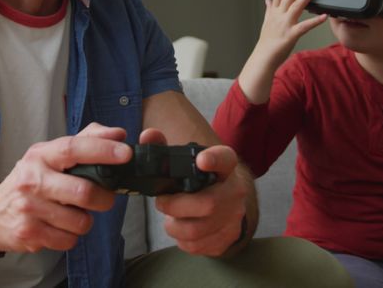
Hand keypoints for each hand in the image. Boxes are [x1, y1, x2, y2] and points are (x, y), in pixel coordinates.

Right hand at [0, 123, 131, 253]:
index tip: (126, 153)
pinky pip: (68, 240)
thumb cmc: (32, 180)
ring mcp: (29, 208)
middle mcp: (32, 180)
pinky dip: (71, 236)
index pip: (74, 148)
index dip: (103, 150)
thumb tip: (118, 133)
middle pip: (84, 192)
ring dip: (85, 220)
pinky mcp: (29, 234)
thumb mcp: (51, 155)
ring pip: (80, 222)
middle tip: (104, 198)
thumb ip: (86, 140)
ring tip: (74, 213)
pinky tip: (60, 227)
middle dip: (104, 199)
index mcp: (41, 155)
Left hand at [142, 128, 248, 256]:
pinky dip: (181, 240)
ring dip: (174, 226)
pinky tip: (182, 229)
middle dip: (175, 207)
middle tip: (162, 202)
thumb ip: (163, 147)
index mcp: (225, 166)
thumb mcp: (186, 162)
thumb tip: (147, 137)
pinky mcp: (228, 237)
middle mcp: (235, 190)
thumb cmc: (200, 180)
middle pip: (206, 204)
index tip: (201, 160)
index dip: (213, 159)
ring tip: (171, 218)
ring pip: (196, 230)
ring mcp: (234, 216)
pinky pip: (197, 245)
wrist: (227, 203)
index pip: (224, 159)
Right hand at [238, 0, 327, 103]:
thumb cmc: (266, 42)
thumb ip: (269, 10)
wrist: (264, 58)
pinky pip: (305, 26)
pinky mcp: (291, 35)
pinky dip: (315, 21)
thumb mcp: (266, 23)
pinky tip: (324, 16)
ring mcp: (285, 25)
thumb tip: (267, 0)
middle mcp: (279, 16)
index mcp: (273, 12)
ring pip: (296, 6)